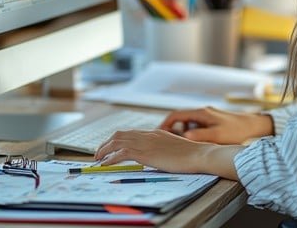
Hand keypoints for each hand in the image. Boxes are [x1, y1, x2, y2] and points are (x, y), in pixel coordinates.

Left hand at [94, 129, 242, 178]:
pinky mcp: (146, 152)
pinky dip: (110, 158)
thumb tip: (158, 156)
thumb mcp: (175, 149)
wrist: (199, 154)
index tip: (111, 147)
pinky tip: (105, 164)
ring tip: (97, 159)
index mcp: (156, 133)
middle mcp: (149, 134)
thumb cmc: (192, 155)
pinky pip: (122, 153)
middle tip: (99, 153)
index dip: (118, 139)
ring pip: (118, 141)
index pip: (131, 133)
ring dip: (104, 150)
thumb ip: (164, 149)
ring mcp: (147, 142)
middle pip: (121, 134)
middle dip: (107, 143)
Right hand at [159, 106, 273, 143]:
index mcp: (201, 113)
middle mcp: (203, 112)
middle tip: (165, 143)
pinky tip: (195, 145)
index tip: (158, 135)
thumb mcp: (217, 136)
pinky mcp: (214, 122)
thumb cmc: (238, 131)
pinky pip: (196, 127)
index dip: (164, 124)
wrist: (256, 127)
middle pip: (180, 118)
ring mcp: (208, 116)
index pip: (176, 115)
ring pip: (188, 123)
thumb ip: (199, 136)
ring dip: (182, 132)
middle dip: (171, 130)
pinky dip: (191, 134)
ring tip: (180, 146)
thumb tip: (182, 138)